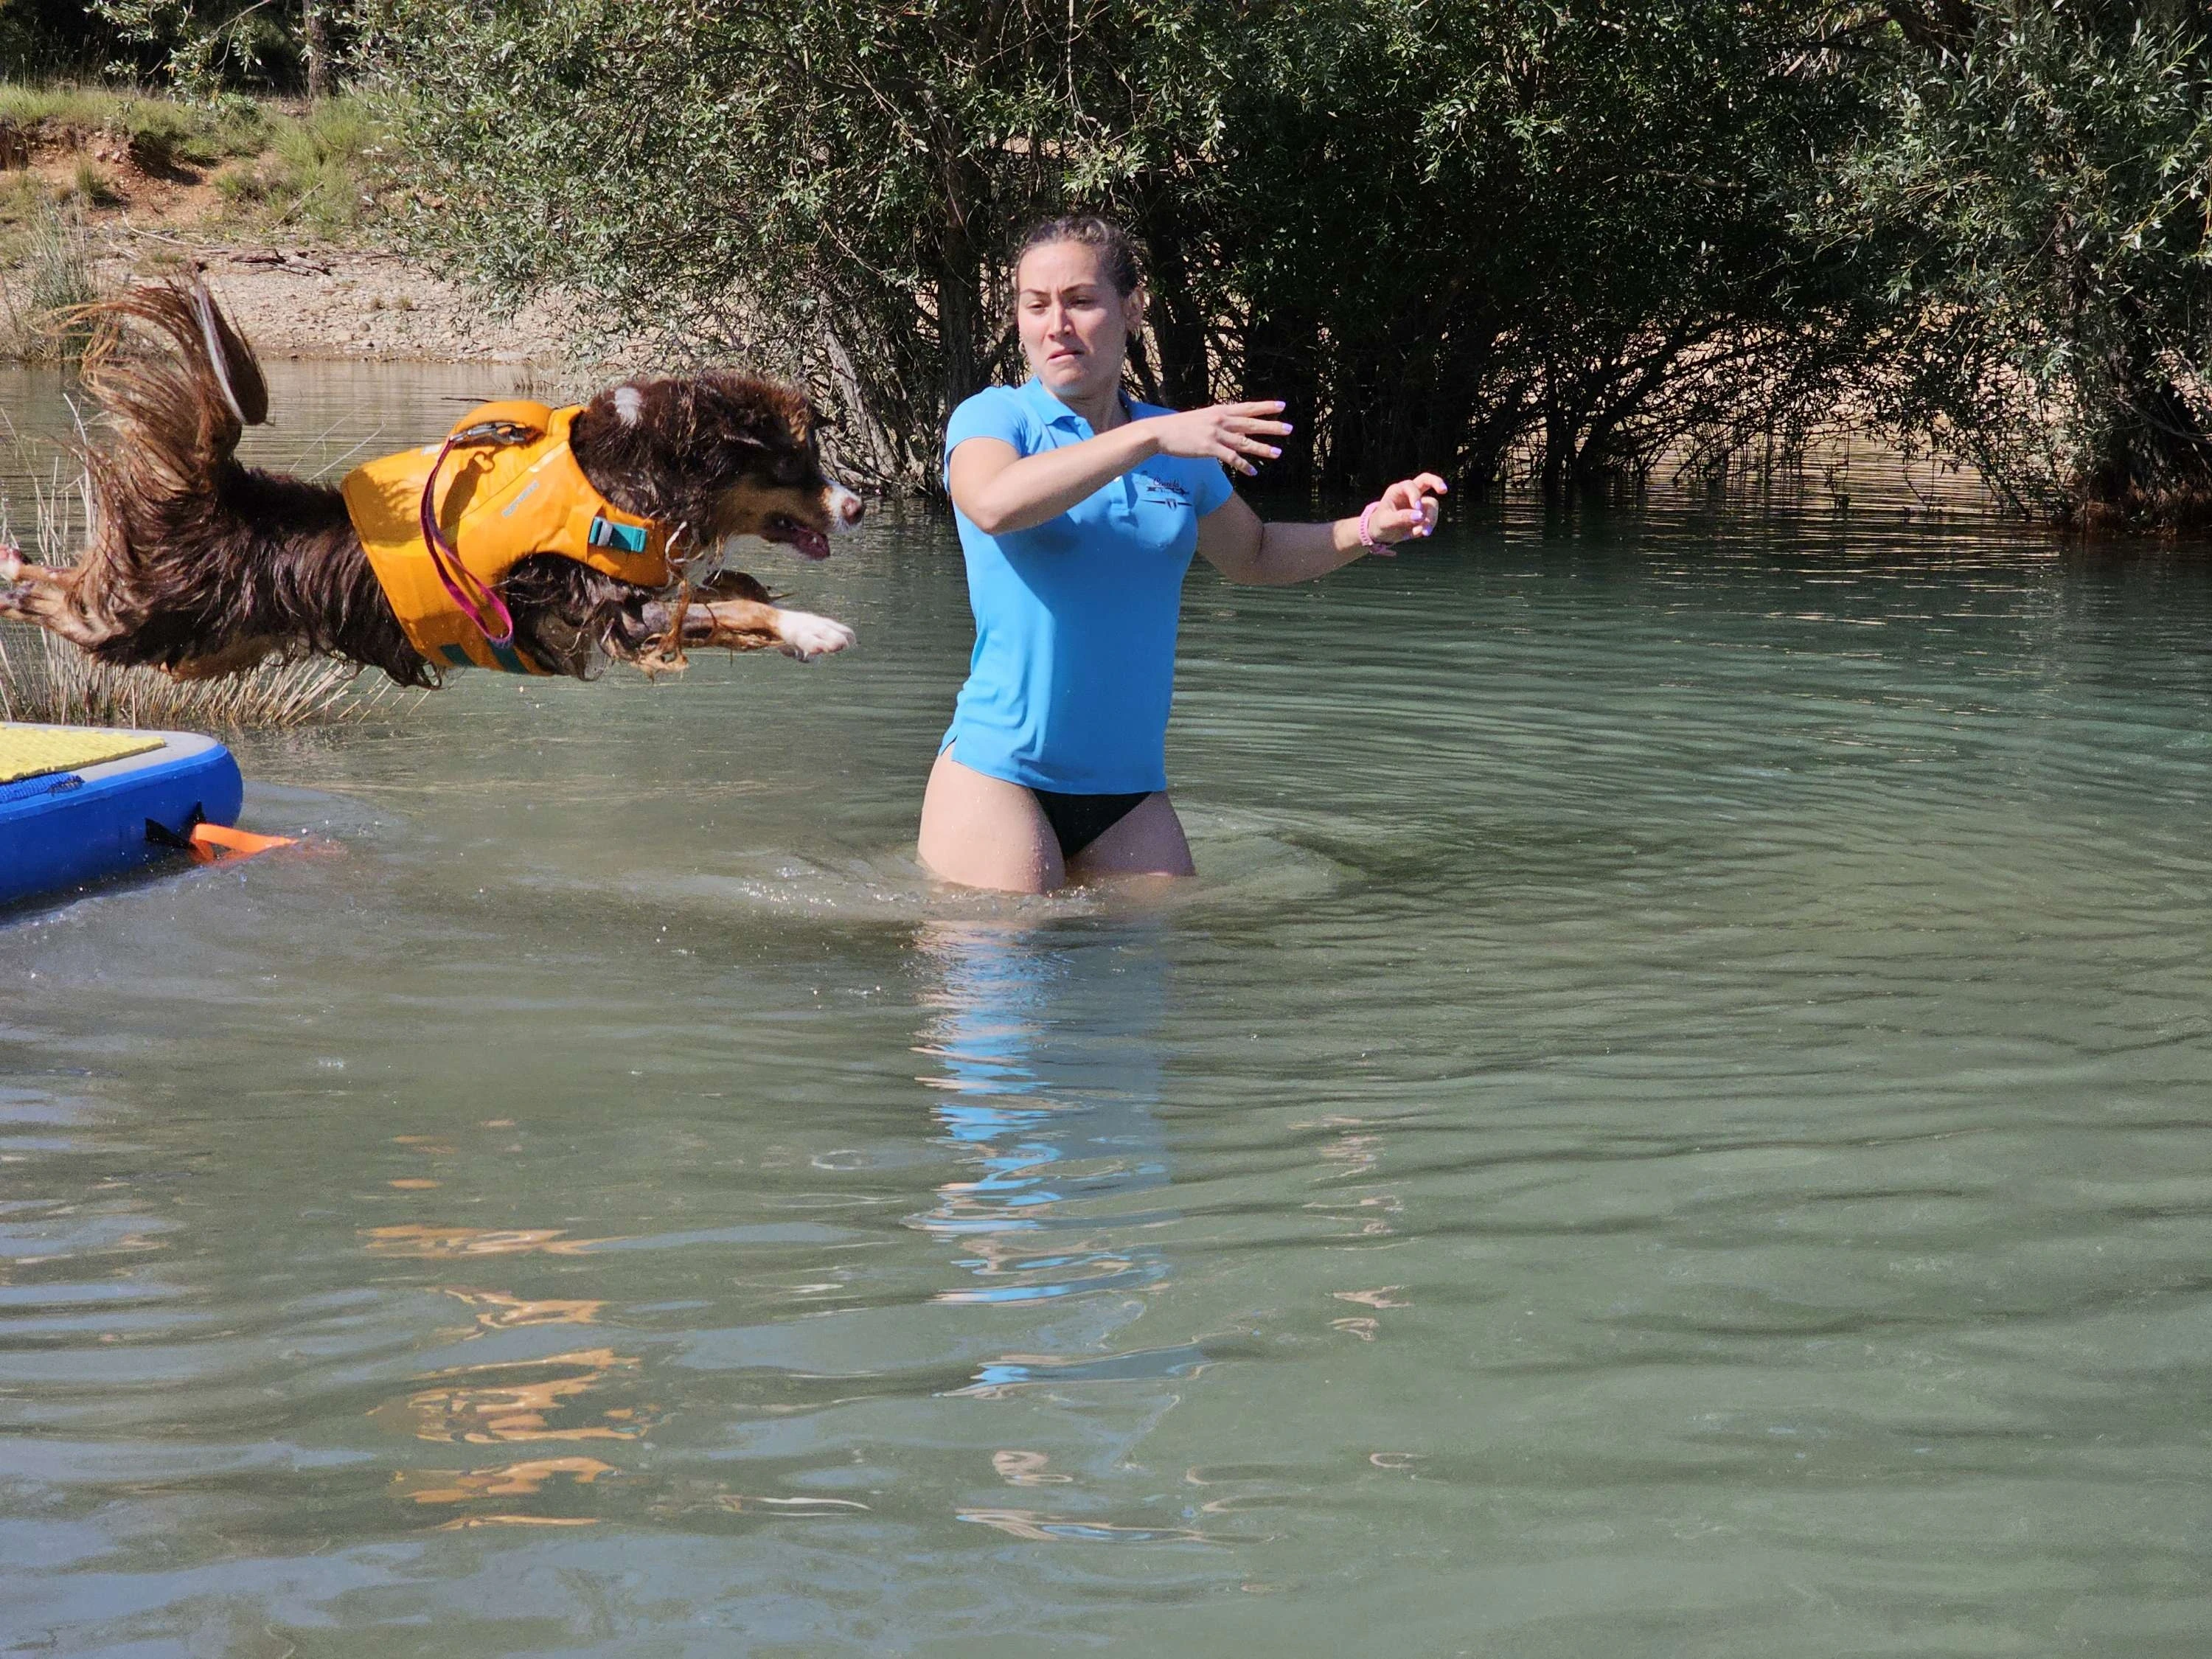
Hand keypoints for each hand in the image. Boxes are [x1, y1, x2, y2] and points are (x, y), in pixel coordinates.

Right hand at [1146, 400, 1291, 475]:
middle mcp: (1221, 420)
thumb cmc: (1179, 427)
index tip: (1282, 406)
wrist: (1161, 432)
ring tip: (1278, 453)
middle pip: (1251, 423)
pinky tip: (1253, 472)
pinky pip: (1231, 458)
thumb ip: (1219, 422)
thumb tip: (1234, 428)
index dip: (1265, 406)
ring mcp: (1216, 434)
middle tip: (1289, 429)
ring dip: (1263, 448)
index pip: (1247, 407)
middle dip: (1271, 426)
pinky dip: (1244, 466)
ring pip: (1245, 442)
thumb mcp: (1202, 418)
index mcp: (1219, 411)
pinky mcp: (1209, 448)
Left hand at [1358, 473, 1448, 553]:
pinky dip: (1428, 526)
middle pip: (1427, 480)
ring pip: (1432, 505)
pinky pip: (1432, 518)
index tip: (1417, 507)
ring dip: (1431, 519)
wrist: (1381, 534)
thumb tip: (1420, 516)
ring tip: (1424, 533)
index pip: (1411, 486)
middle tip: (1444, 490)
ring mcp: (1419, 503)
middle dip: (1437, 482)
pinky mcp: (1424, 514)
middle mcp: (1410, 493)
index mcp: (1398, 490)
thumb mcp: (1386, 521)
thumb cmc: (1380, 523)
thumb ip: (1401, 517)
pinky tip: (1420, 533)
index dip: (1416, 495)